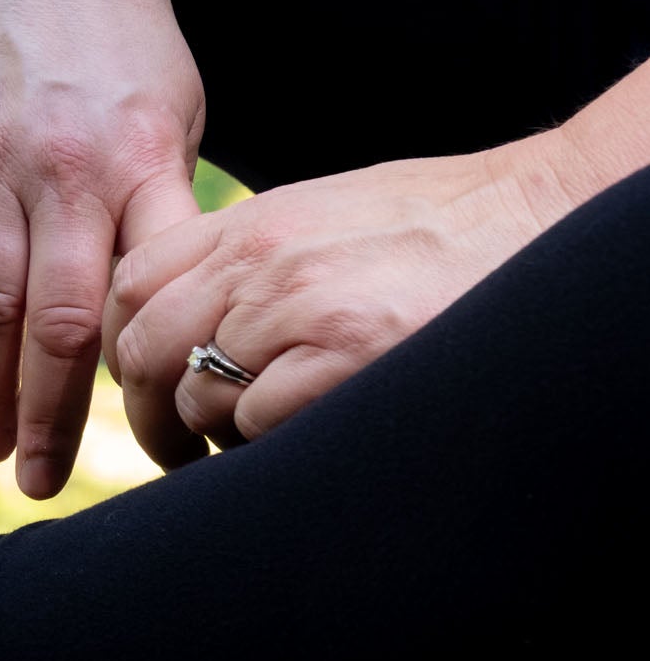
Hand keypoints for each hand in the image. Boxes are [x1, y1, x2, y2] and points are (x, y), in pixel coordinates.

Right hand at [0, 0, 204, 497]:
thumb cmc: (124, 32)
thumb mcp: (177, 110)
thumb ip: (164, 206)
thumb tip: (169, 310)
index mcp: (141, 159)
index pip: (139, 297)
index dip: (139, 377)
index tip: (145, 441)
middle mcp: (62, 166)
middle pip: (52, 321)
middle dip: (47, 416)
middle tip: (42, 483)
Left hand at [103, 141, 570, 466]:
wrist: (537, 211)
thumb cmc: (436, 223)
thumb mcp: (320, 213)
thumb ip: (246, 259)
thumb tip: (183, 323)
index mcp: (248, 223)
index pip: (131, 285)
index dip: (124, 343)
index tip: (144, 380)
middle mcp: (259, 261)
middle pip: (145, 350)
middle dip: (147, 412)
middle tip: (174, 449)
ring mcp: (299, 306)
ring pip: (196, 393)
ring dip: (214, 433)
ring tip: (252, 442)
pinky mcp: (346, 353)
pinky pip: (257, 421)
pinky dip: (267, 441)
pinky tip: (305, 432)